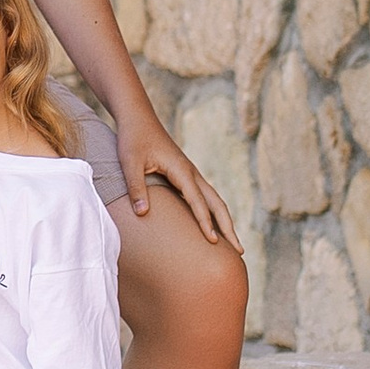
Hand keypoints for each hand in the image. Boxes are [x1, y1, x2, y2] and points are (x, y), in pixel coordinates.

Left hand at [109, 100, 238, 247]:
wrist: (138, 118)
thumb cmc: (133, 139)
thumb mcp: (129, 162)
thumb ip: (136, 188)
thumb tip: (143, 214)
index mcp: (181, 170)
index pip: (197, 201)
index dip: (205, 222)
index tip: (212, 242)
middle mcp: (191, 172)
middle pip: (217, 203)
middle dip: (228, 227)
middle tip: (240, 251)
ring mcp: (191, 173)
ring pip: (215, 200)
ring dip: (225, 221)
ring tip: (234, 244)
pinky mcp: (185, 175)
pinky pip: (205, 197)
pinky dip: (214, 213)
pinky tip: (213, 226)